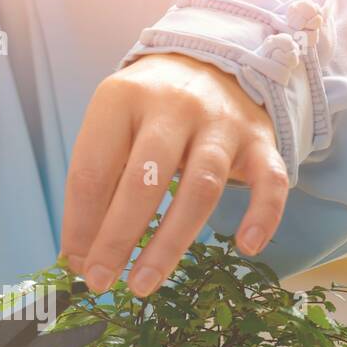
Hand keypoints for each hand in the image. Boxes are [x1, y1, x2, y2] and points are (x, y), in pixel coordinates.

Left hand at [59, 53, 289, 296]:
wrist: (212, 63)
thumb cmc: (149, 111)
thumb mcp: (113, 129)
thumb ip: (97, 185)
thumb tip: (81, 256)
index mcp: (122, 99)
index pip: (93, 170)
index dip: (80, 223)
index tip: (76, 264)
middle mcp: (173, 106)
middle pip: (144, 181)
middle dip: (118, 238)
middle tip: (101, 282)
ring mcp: (221, 123)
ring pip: (200, 188)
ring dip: (171, 243)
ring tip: (145, 284)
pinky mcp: (260, 140)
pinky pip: (269, 180)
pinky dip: (263, 215)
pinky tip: (246, 248)